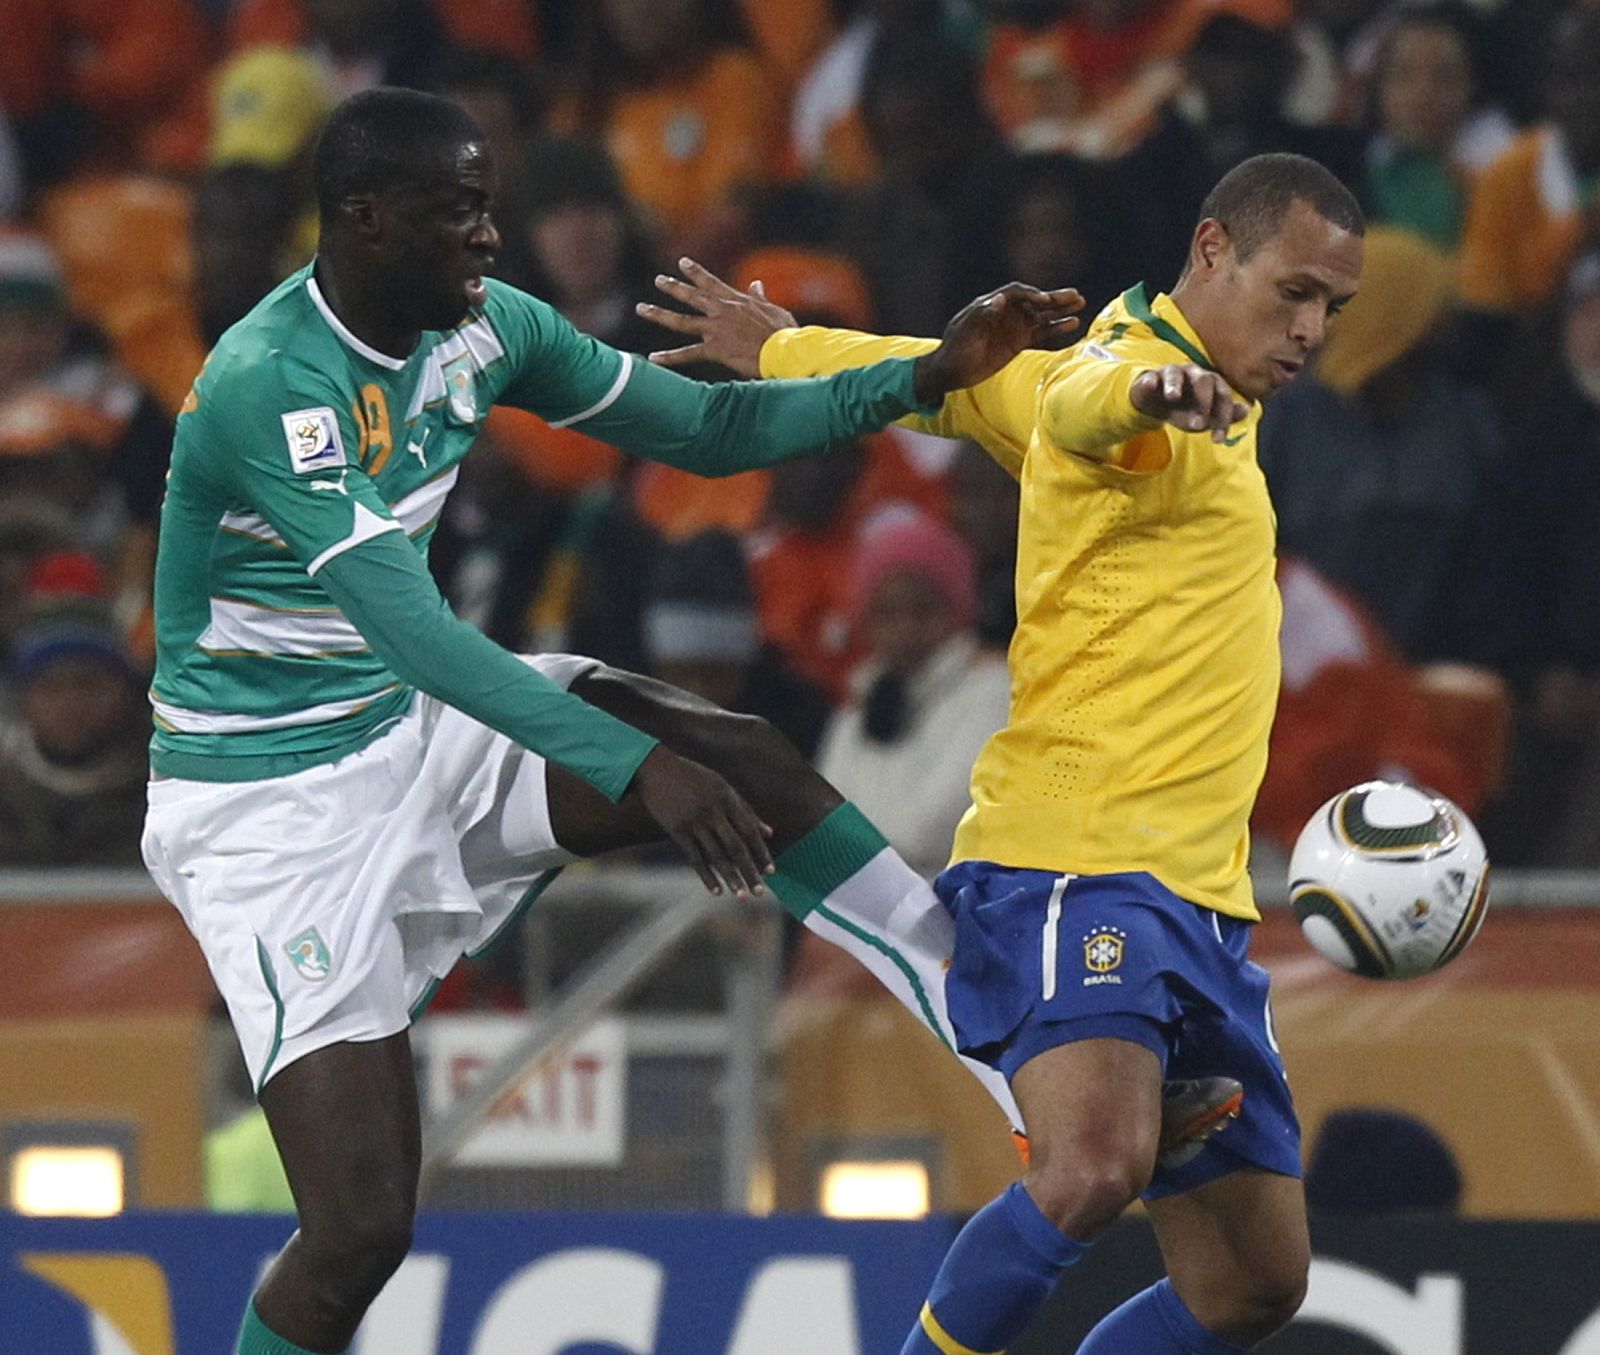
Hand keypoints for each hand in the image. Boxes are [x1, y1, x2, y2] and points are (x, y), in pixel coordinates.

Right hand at [631, 745, 774, 897]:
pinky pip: (695, 858)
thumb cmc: (694, 778)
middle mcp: (712, 810)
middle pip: (735, 847)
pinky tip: (717, 891)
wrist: (655, 769)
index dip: (761, 852)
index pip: (749, 830)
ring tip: (741, 896)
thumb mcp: (723, 788)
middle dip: (749, 871)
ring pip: (716, 855)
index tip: (771, 872)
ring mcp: (693, 821)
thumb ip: (746, 811)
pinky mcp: (676, 830)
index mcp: (727, 797)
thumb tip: (770, 833)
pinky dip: (706, 876)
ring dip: (730, 878)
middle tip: (759, 893)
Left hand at [637, 257, 797, 375]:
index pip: (711, 282)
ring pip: (681, 321)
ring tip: (642, 308)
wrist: (784, 351)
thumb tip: (756, 284)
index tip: (682, 262)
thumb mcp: (774, 310)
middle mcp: (722, 311)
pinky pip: (688, 353)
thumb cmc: (784, 334)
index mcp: (736, 301)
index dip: (695, 272)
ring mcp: (716, 329)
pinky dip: (670, 357)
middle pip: (692, 296)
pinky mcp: (715, 349)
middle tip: (658, 280)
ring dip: (660, 314)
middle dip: (673, 287)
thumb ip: (760, 298)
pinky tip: (653, 358)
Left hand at [912, 283, 1084, 402]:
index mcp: (991, 304)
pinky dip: (1057, 328)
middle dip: (1054, 298)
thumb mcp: (964, 331)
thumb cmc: (954, 349)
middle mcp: (1006, 312)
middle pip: (1034, 300)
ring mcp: (1014, 326)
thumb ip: (981, 314)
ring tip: (1080, 303)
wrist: (952, 371)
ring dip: (1061, 310)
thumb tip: (1000, 299)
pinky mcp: (1019, 342)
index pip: (1016, 293)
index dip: (1031, 294)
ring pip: (1042, 315)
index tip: (1044, 300)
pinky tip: (1073, 323)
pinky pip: (1042, 333)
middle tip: (1075, 295)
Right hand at [1129, 364, 1248, 441]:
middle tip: (1199, 424)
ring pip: (1175, 374)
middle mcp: (1193, 374)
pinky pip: (1151, 378)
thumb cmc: (1184, 408)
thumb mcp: (1204, 417)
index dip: (1223, 417)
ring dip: (1175, 385)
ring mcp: (1171, 374)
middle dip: (1204, 402)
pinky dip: (1151, 381)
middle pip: (1204, 380)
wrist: (1155, 402)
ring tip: (1172, 397)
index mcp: (1211, 382)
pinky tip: (1151, 385)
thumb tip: (1246, 410)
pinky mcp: (1150, 378)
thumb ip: (1224, 416)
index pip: (1222, 396)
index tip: (1218, 439)